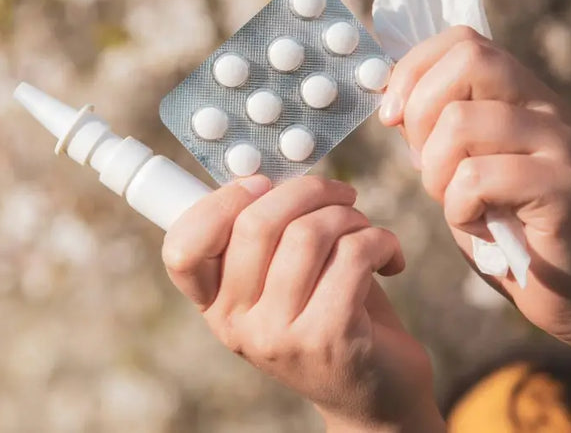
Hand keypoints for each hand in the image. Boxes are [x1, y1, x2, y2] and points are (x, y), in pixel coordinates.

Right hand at [163, 175, 443, 431]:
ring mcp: (279, 336)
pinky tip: (389, 257)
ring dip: (349, 215)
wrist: (375, 396)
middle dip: (308, 191)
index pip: (182, 250)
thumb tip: (267, 174)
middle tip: (339, 195)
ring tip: (365, 228)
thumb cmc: (329, 316)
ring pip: (309, 234)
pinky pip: (353, 255)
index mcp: (214, 304)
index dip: (218, 203)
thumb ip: (261, 237)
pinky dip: (381, 241)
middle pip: (255, 224)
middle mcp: (236, 325)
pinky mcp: (330, 338)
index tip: (260, 186)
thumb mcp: (279, 281)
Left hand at [379, 25, 570, 343]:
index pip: (463, 41)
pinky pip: (477, 178)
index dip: (412, 70)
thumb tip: (389, 96)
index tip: (391, 116)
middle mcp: (547, 109)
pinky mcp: (563, 191)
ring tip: (456, 202)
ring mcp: (561, 146)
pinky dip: (458, 209)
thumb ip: (432, 127)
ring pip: (460, 121)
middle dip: (420, 113)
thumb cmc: (504, 226)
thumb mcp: (458, 165)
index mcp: (520, 96)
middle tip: (425, 163)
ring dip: (434, 171)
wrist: (565, 288)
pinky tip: (479, 226)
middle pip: (470, 60)